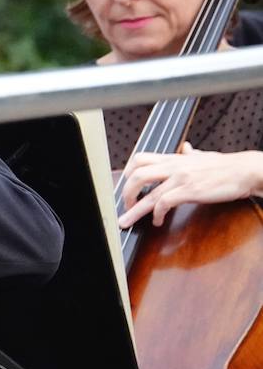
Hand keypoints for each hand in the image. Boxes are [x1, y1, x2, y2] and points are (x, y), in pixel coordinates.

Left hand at [118, 143, 262, 227]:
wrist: (245, 171)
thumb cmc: (226, 166)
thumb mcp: (204, 156)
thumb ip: (190, 154)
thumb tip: (186, 147)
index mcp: (173, 158)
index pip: (139, 159)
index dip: (127, 173)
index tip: (125, 186)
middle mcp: (173, 166)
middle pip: (136, 175)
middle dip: (126, 192)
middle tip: (124, 205)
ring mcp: (180, 179)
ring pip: (148, 194)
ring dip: (134, 210)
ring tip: (128, 220)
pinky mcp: (190, 191)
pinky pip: (164, 203)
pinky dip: (157, 214)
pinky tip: (158, 221)